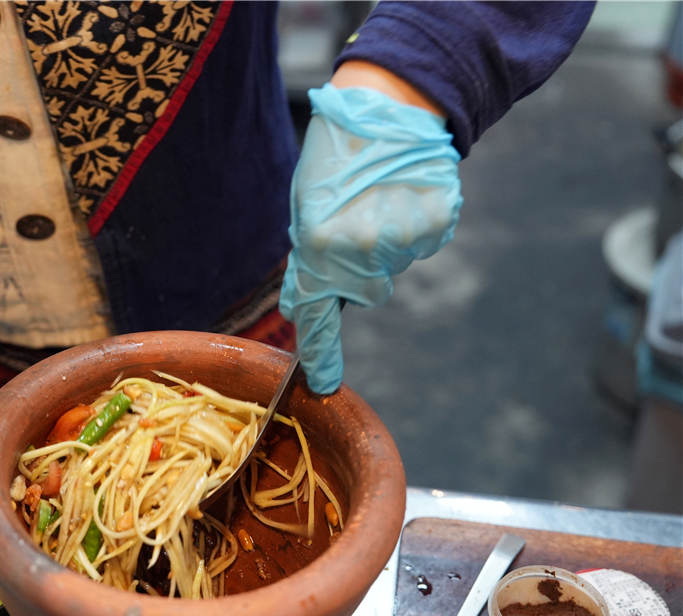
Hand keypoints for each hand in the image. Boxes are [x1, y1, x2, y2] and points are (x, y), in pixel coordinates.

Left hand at [279, 64, 462, 393]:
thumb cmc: (335, 155)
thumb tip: (303, 305)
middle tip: (358, 220)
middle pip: (368, 292)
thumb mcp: (305, 206)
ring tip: (382, 197)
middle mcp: (363, 252)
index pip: (319, 313)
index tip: (324, 385)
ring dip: (388, 242)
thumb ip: (310, 259)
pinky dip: (416, 226)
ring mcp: (405, 240)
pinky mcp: (437, 225)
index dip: (322, 354)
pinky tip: (407, 193)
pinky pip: (423, 244)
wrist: (387, 104)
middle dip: (360, 270)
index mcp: (321, 247)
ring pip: (395, 266)